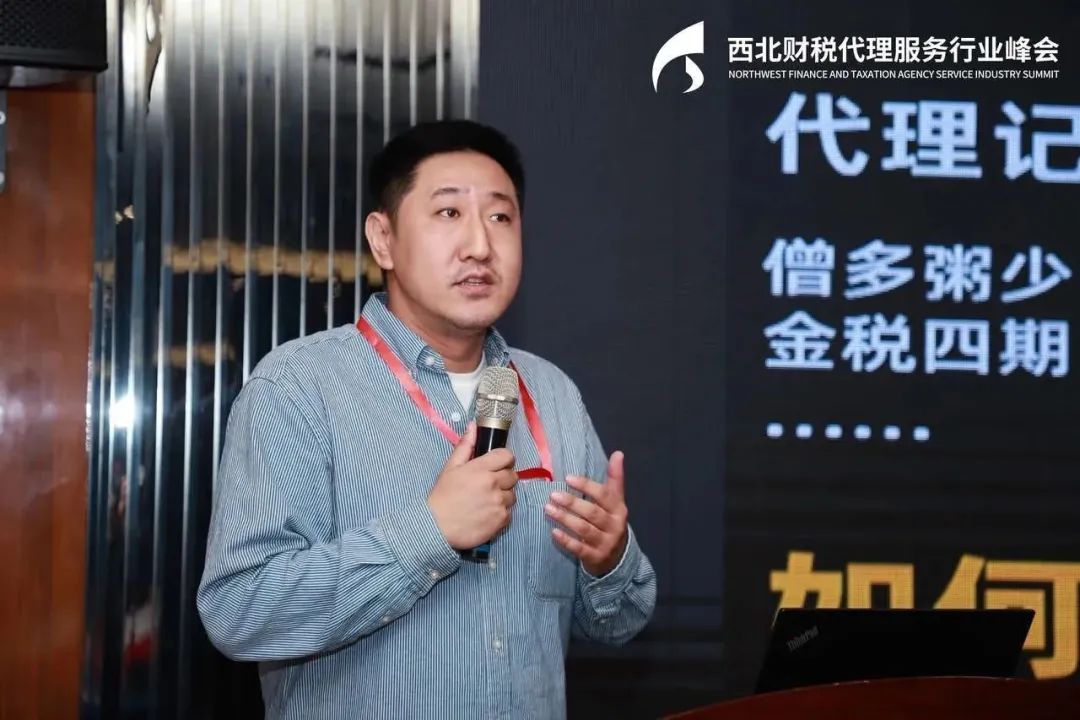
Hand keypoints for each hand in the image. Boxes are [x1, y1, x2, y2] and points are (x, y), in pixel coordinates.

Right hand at [428, 422, 517, 548]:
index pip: (507, 456)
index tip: (497, 465)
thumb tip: (473, 426)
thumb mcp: (450, 468)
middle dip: (504, 478)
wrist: (437, 528)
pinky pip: (510, 512)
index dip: (503, 460)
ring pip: (513, 495)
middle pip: (513, 475)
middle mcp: (493, 484)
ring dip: (504, 496)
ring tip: (488, 501)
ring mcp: (499, 503)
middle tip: (490, 485)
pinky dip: (501, 512)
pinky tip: (487, 513)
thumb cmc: (442, 497)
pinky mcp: (501, 520)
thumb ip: (465, 446)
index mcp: (481, 469)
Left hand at [545, 451, 628, 576]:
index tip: (568, 478)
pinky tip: (553, 532)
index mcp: (619, 509)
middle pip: (593, 513)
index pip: (604, 495)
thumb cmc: (611, 522)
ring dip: (565, 519)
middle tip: (553, 494)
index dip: (587, 486)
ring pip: (584, 529)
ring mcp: (605, 543)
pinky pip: (579, 548)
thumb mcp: (615, 501)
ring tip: (548, 509)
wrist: (617, 558)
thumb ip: (615, 478)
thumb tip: (618, 453)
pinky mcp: (595, 557)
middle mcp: (614, 526)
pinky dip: (566, 540)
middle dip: (572, 503)